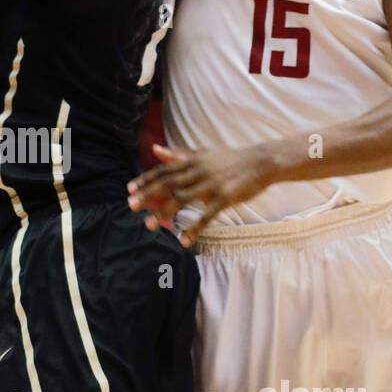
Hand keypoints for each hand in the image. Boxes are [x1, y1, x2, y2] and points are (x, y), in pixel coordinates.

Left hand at [128, 143, 274, 243]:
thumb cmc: (229, 160)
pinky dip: (193, 229)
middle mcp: (198, 171)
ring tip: (149, 224)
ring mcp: (211, 185)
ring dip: (164, 212)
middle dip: (148, 194)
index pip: (164, 170)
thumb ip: (177, 155)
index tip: (130, 189)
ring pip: (182, 198)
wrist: (261, 162)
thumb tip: (155, 150)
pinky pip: (206, 216)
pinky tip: (183, 240)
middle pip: (168, 183)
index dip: (146, 179)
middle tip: (131, 205)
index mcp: (192, 161)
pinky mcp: (224, 198)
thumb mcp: (202, 154)